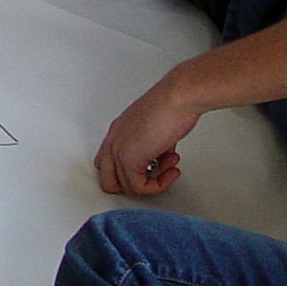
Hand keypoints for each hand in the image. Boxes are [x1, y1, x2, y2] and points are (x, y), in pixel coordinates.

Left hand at [92, 74, 198, 195]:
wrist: (178, 97)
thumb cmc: (172, 105)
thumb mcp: (157, 129)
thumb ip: (153, 146)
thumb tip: (160, 159)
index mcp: (118, 131)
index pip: (108, 163)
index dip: (130, 172)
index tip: (153, 168)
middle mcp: (114, 140)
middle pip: (108, 179)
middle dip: (136, 184)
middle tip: (156, 176)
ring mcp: (118, 149)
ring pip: (124, 186)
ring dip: (152, 184)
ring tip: (170, 167)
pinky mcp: (128, 159)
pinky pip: (138, 188)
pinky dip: (158, 185)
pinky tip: (171, 170)